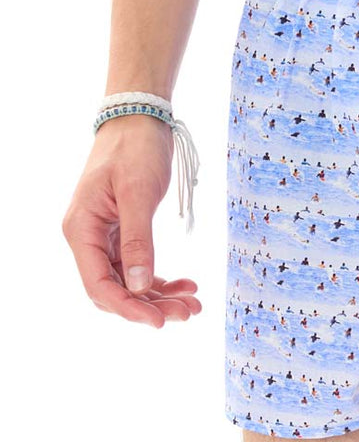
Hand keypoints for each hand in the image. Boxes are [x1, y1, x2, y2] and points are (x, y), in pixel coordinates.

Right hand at [62, 114, 201, 328]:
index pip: (99, 285)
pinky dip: (159, 277)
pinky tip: (186, 283)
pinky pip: (137, 265)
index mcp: (81, 230)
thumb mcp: (138, 194)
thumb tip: (138, 285)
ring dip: (159, 295)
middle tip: (189, 312)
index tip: (160, 322)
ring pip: (128, 281)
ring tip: (194, 302)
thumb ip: (137, 240)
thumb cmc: (134, 149)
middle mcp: (88, 238)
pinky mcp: (123, 231)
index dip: (128, 308)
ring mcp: (104, 236)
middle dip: (150, 305)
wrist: (139, 120)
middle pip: (114, 289)